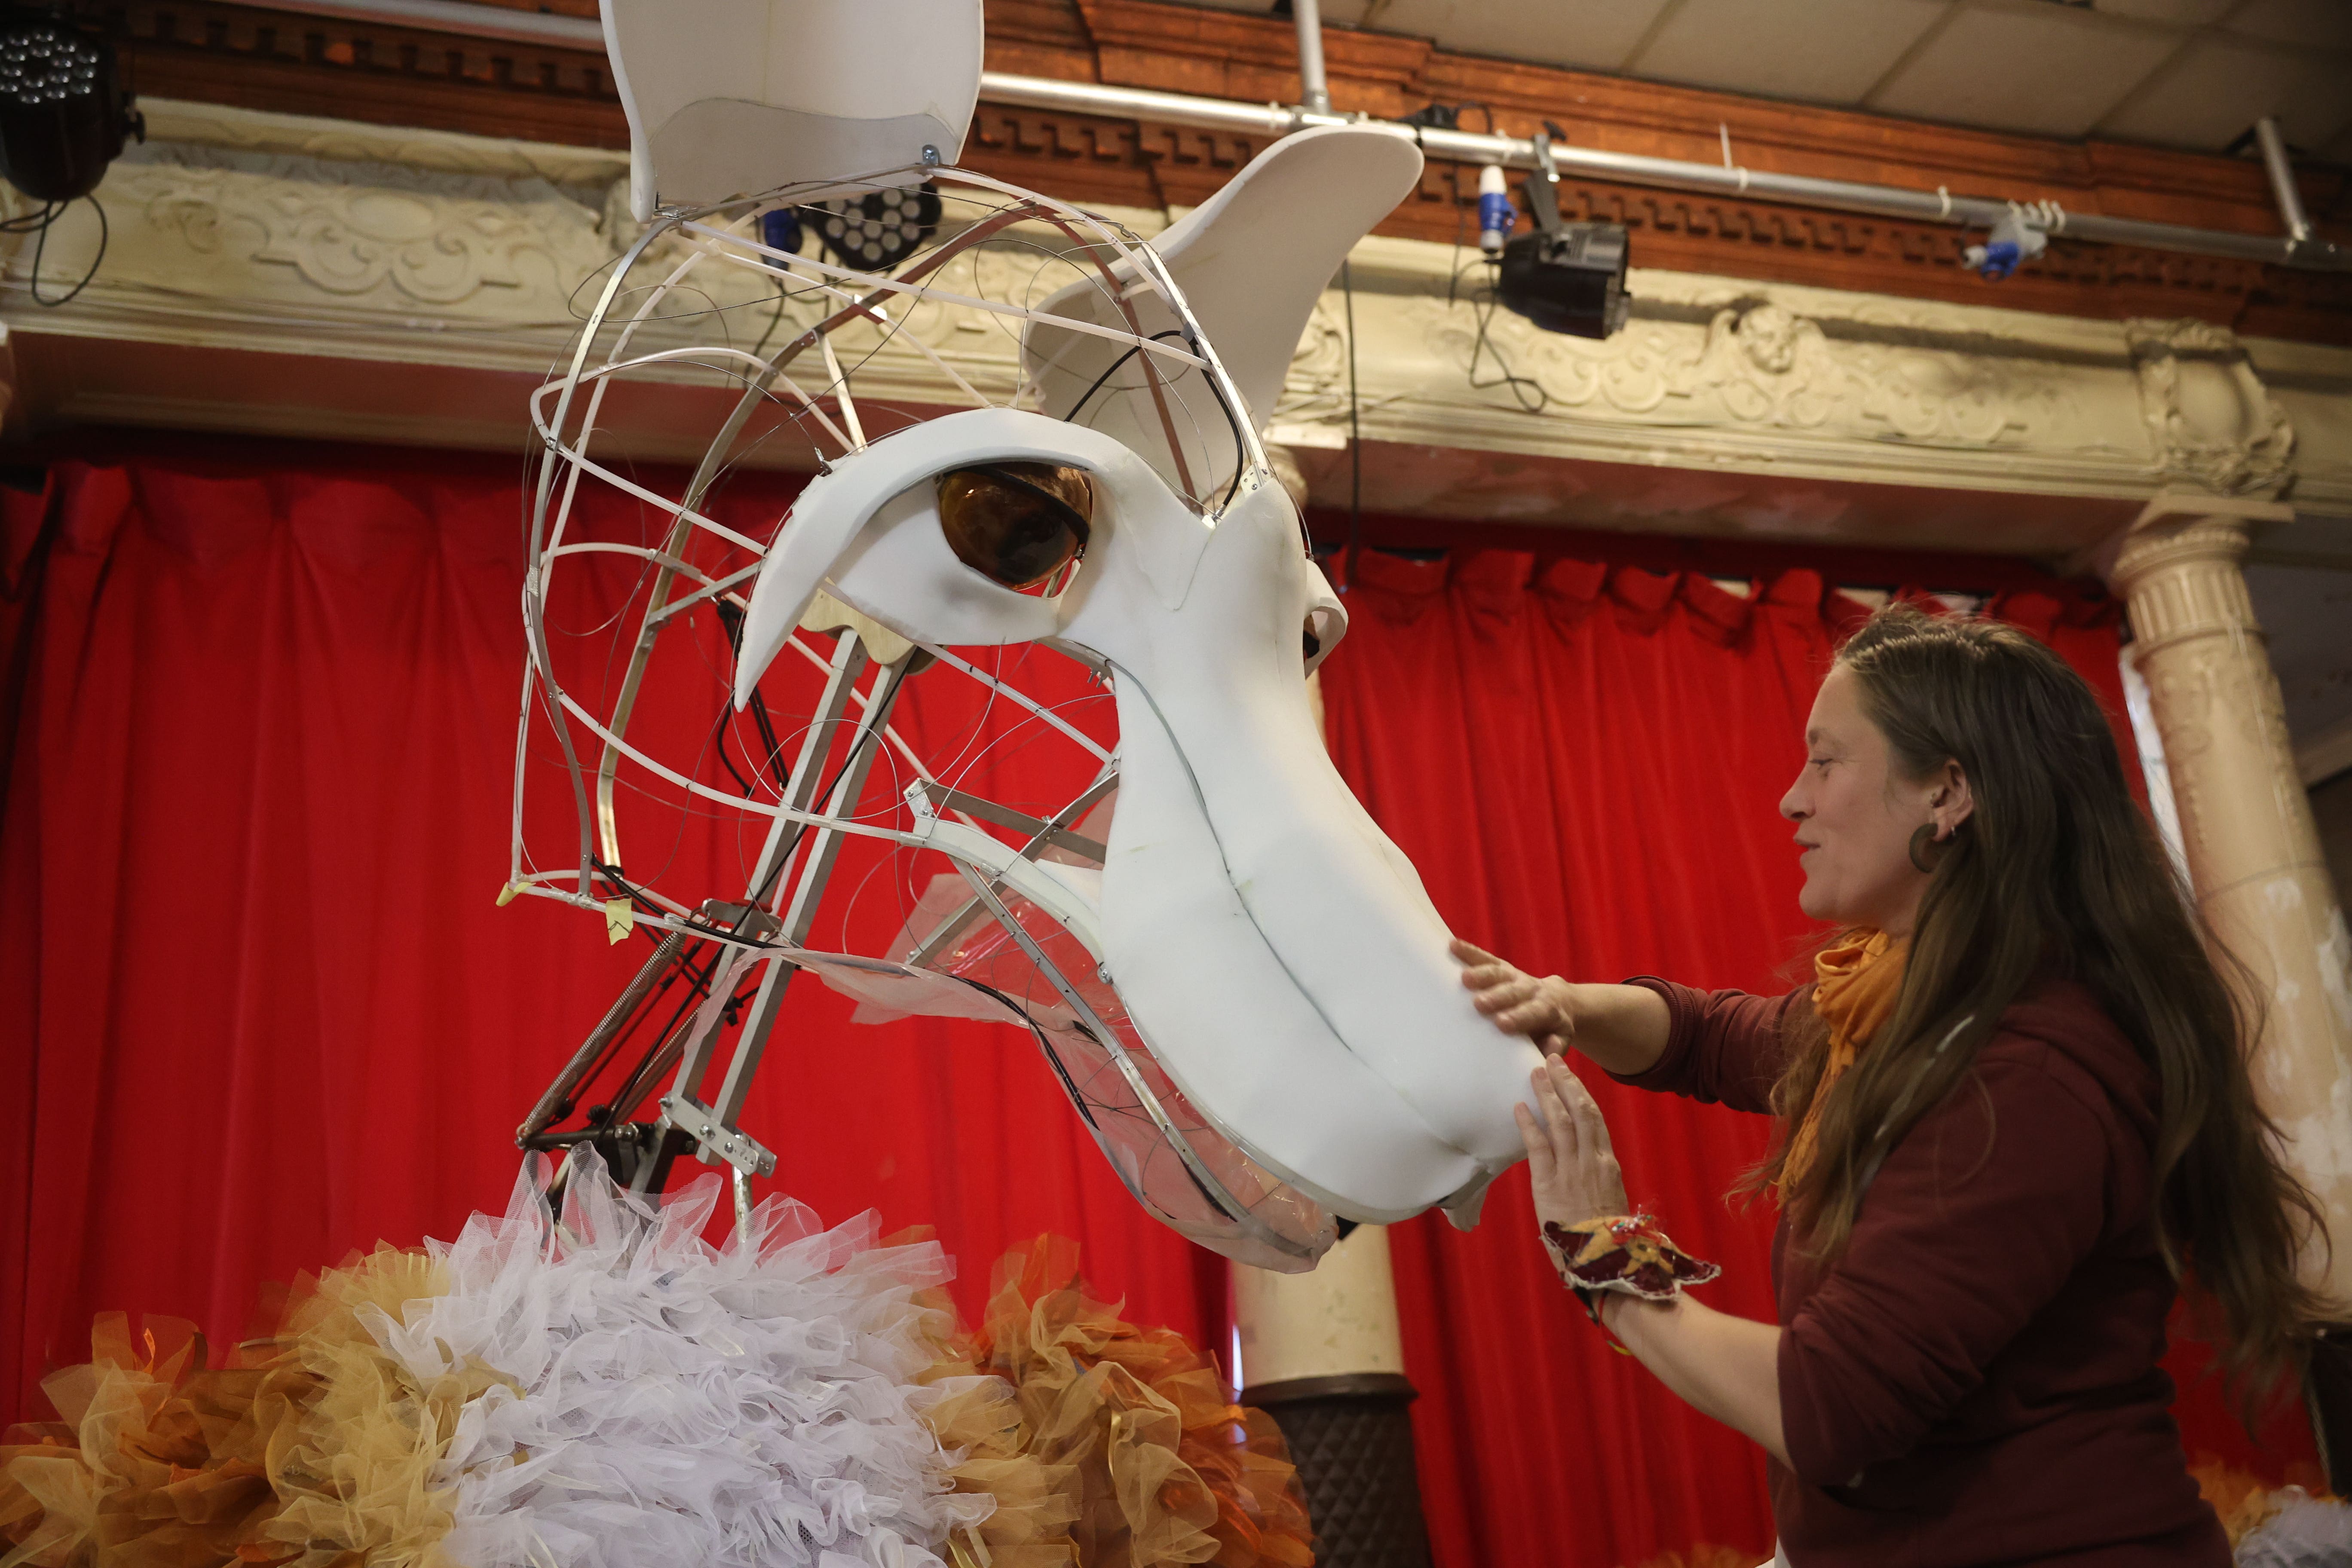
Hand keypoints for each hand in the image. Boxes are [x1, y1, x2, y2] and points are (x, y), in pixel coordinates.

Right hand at [1451, 939, 1574, 1056]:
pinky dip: (1469, 952)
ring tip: (1464, 978)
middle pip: (1514, 991)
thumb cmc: (1551, 1027)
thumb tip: (1550, 1055)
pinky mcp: (1501, 967)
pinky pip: (1485, 958)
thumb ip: (1554, 1046)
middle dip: (1497, 997)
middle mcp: (1531, 989)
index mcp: (1546, 1009)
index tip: (1501, 1023)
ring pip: (1499, 972)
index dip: (1518, 1017)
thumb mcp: (1560, 1038)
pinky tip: (1453, 946)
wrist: (1558, 1000)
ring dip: (1481, 974)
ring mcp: (1514, 976)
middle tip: (1479, 1004)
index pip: (1533, 1012)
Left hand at [1515, 1056, 1629, 1230]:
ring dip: (1547, 1095)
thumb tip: (1587, 1161)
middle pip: (1580, 1112)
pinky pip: (1539, 1147)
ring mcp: (1572, 1171)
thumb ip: (1598, 1177)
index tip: (1571, 1077)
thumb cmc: (1606, 1238)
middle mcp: (1592, 1161)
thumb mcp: (1609, 1200)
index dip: (1581, 1095)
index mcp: (1608, 1164)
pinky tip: (1518, 1107)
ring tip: (1535, 1073)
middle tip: (1552, 1059)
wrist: (1605, 1264)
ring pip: (1561, 1123)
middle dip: (1566, 1083)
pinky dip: (1528, 1125)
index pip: (1595, 1120)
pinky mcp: (1550, 1185)